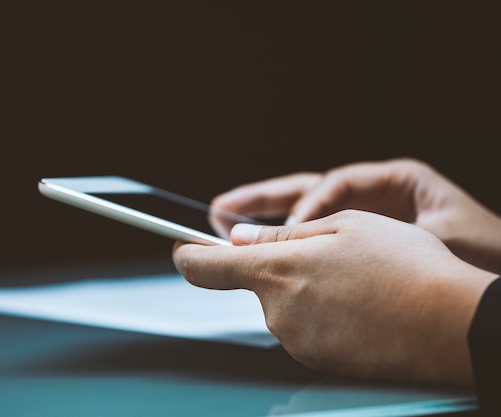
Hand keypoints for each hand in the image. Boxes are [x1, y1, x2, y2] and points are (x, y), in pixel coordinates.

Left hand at [174, 210, 496, 384]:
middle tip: (324, 257)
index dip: (186, 254)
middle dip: (278, 268)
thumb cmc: (404, 266)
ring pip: (283, 305)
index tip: (181, 246)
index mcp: (276, 268)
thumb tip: (240, 237)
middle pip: (254, 284)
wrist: (452, 323)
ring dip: (304, 291)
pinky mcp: (316, 360)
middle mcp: (277, 309)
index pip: (203, 267)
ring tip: (351, 283)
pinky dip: (320, 316)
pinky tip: (357, 307)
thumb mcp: (343, 225)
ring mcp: (296, 339)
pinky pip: (303, 329)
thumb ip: (282, 233)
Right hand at [211, 158, 500, 273]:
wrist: (498, 267)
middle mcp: (371, 196)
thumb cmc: (482, 247)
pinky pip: (315, 239)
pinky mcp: (359, 242)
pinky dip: (288, 243)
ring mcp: (363, 219)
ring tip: (224, 220)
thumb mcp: (439, 233)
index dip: (304, 204)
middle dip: (262, 198)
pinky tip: (262, 252)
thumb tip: (336, 246)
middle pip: (305, 190)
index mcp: (393, 181)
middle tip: (221, 207)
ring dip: (264, 215)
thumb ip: (386, 236)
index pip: (333, 185)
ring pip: (303, 211)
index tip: (282, 226)